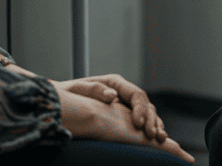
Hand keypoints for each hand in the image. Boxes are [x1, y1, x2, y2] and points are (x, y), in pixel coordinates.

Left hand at [58, 91, 193, 162]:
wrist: (61, 100)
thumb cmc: (68, 95)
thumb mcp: (77, 90)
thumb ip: (94, 90)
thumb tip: (112, 96)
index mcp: (115, 83)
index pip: (136, 94)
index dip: (141, 110)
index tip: (138, 124)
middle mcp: (124, 92)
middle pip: (146, 104)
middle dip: (151, 120)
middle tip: (152, 135)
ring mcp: (126, 103)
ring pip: (149, 113)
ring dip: (156, 125)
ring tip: (160, 139)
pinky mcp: (125, 114)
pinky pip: (144, 121)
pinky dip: (152, 129)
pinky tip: (158, 139)